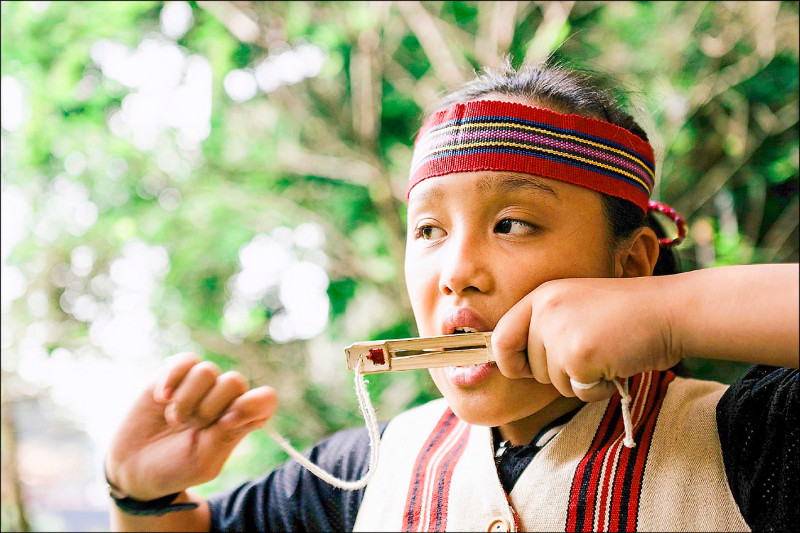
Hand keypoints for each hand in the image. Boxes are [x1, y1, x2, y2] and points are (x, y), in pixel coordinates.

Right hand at [105, 353, 277, 500]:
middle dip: (209, 408)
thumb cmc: (175, 467)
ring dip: (186, 400)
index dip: (250, 405)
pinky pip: (185, 360)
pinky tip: (161, 398)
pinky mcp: (175, 374)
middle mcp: (224, 399)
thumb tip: (242, 404)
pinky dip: (171, 379)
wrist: (134, 467)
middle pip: (235, 381)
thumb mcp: (204, 461)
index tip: (226, 423)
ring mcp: (200, 385)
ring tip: (174, 419)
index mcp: (242, 420)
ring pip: (207, 370)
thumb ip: (226, 434)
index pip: (265, 399)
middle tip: (190, 427)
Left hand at [491, 276, 680, 401]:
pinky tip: (615, 365)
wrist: (670, 310)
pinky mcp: (578, 357)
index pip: (501, 338)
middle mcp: (545, 311)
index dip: (508, 361)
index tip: (522, 370)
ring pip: (554, 383)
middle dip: (559, 373)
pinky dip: (598, 389)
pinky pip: (577, 393)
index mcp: (542, 296)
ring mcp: (560, 333)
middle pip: (530, 368)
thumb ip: (546, 328)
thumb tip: (511, 365)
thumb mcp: (576, 307)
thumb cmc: (628, 314)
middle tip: (591, 353)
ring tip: (607, 354)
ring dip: (581, 380)